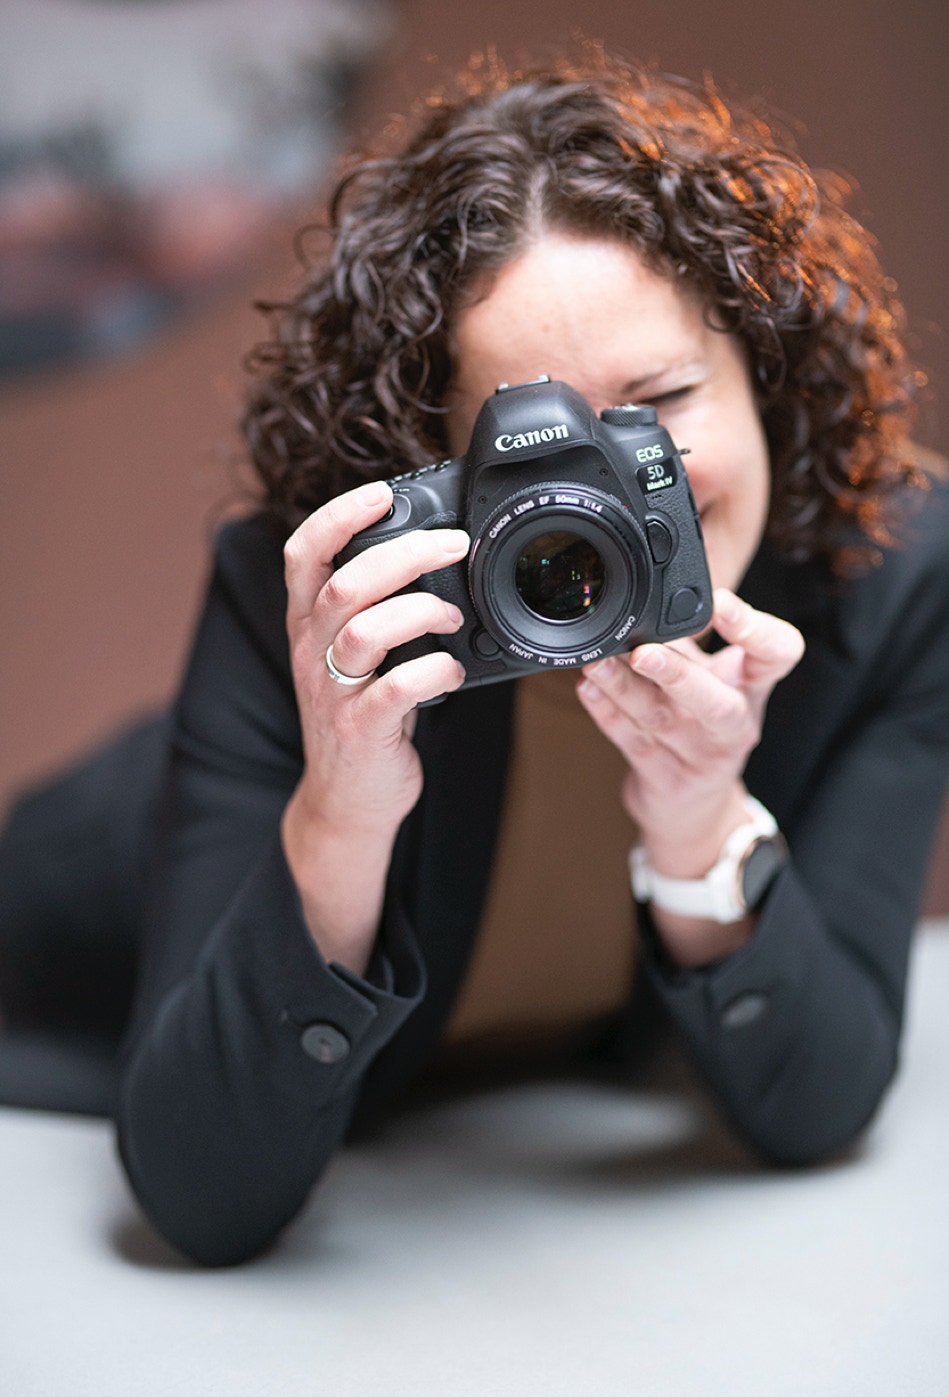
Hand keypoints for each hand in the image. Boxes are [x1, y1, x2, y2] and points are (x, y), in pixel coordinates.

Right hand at [281, 480, 469, 971]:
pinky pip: (396, 690)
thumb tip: (429, 553)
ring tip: (454, 615)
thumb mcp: (351, 655)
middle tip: (454, 544)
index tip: (382, 495)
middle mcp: (312, 653)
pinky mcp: (361, 731)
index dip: (338, 517)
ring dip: (421, 612)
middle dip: (404, 554)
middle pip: (344, 584)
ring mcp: (332, 694)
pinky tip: (452, 667)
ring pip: (365, 631)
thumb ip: (373, 607)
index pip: (302, 554)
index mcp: (308, 625)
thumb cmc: (361, 716)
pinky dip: (434, 670)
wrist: (347, 801)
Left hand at [577, 589, 803, 963]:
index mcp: (752, 687)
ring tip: (597, 662)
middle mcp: (734, 724)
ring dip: (624, 689)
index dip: (756, 629)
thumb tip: (653, 585)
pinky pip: (633, 743)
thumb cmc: (699, 724)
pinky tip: (588, 690)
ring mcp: (700, 757)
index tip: (723, 601)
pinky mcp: (666, 779)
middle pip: (716, 702)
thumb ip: (687, 635)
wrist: (693, 808)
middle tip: (643, 652)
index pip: (779, 653)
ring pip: (662, 721)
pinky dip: (608, 715)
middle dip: (678, 675)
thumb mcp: (709, 675)